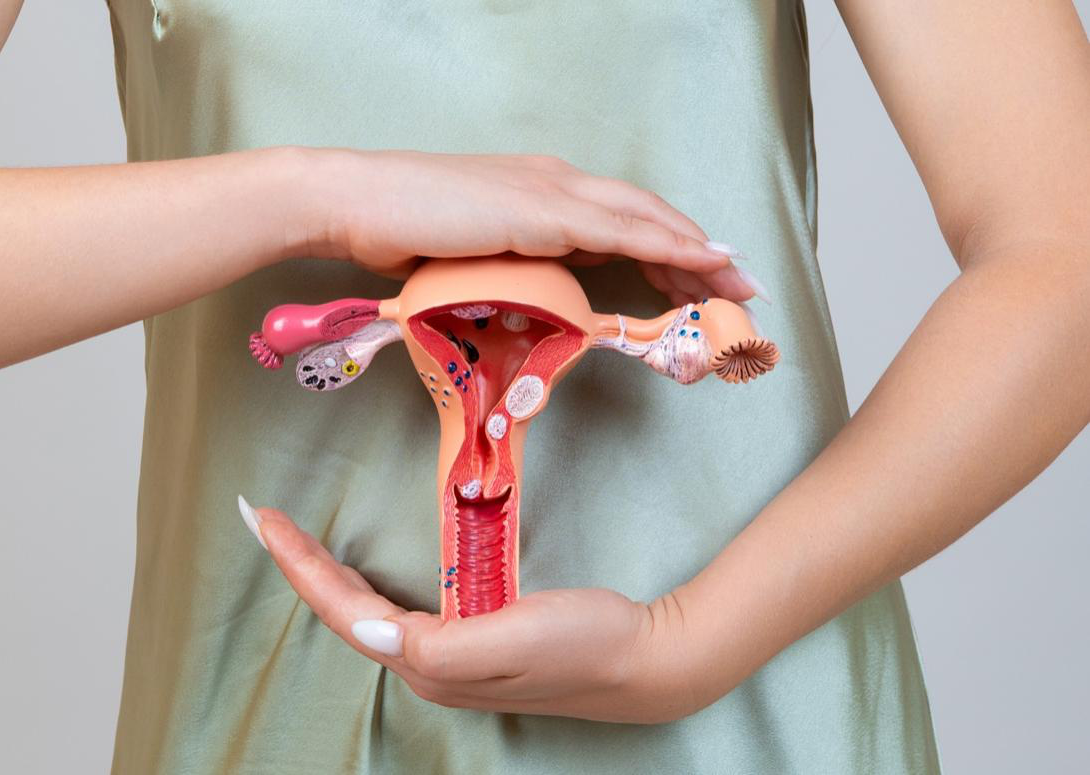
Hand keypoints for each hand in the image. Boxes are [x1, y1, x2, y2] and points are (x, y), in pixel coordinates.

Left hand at [242, 500, 719, 723]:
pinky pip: (396, 611)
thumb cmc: (584, 642)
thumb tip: (369, 628)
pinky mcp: (469, 642)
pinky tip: (357, 572)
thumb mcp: (514, 638)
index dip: (299, 566)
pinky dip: (364, 585)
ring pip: (366, 612)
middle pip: (344, 611)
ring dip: (325, 576)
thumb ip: (441, 642)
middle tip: (263, 518)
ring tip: (293, 539)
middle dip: (300, 566)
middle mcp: (428, 665)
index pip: (344, 611)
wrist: (647, 660)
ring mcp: (448, 658)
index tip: (263, 519)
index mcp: (430, 663)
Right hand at [297, 148, 765, 303]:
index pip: (619, 218)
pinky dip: (670, 244)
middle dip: (699, 251)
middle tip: (741, 285)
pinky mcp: (543, 210)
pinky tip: (702, 260)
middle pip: (647, 214)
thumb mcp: (469, 255)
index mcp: (540, 190)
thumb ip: (510, 265)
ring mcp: (551, 191)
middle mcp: (556, 181)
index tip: (698, 277)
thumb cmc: (398, 231)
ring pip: (646, 219)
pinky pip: (623, 230)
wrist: (357, 202)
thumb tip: (535, 295)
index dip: (665, 245)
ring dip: (698, 252)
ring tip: (739, 282)